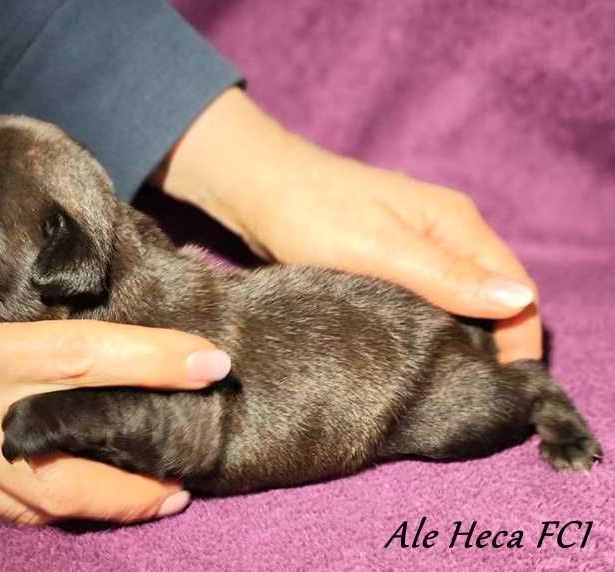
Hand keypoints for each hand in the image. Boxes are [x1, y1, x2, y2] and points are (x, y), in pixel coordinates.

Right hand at [0, 262, 230, 523]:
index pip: (85, 356)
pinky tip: (68, 497)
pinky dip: (44, 508)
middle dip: (137, 489)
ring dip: (100, 508)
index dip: (155, 360)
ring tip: (151, 499)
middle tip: (186, 485)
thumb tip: (55, 296)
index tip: (210, 362)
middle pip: (71, 473)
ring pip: (37, 507)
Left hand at [157, 88, 540, 362]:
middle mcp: (445, 234)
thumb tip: (519, 302)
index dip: (518, 339)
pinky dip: (428, 327)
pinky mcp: (388, 262)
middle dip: (493, 343)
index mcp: (456, 224)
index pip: (516, 288)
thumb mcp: (379, 248)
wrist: (256, 189)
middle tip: (470, 394)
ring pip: (458, 302)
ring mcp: (417, 248)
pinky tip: (414, 354)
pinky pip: (426, 300)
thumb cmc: (311, 212)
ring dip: (460, 338)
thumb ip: (446, 276)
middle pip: (492, 297)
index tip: (501, 388)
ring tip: (444, 382)